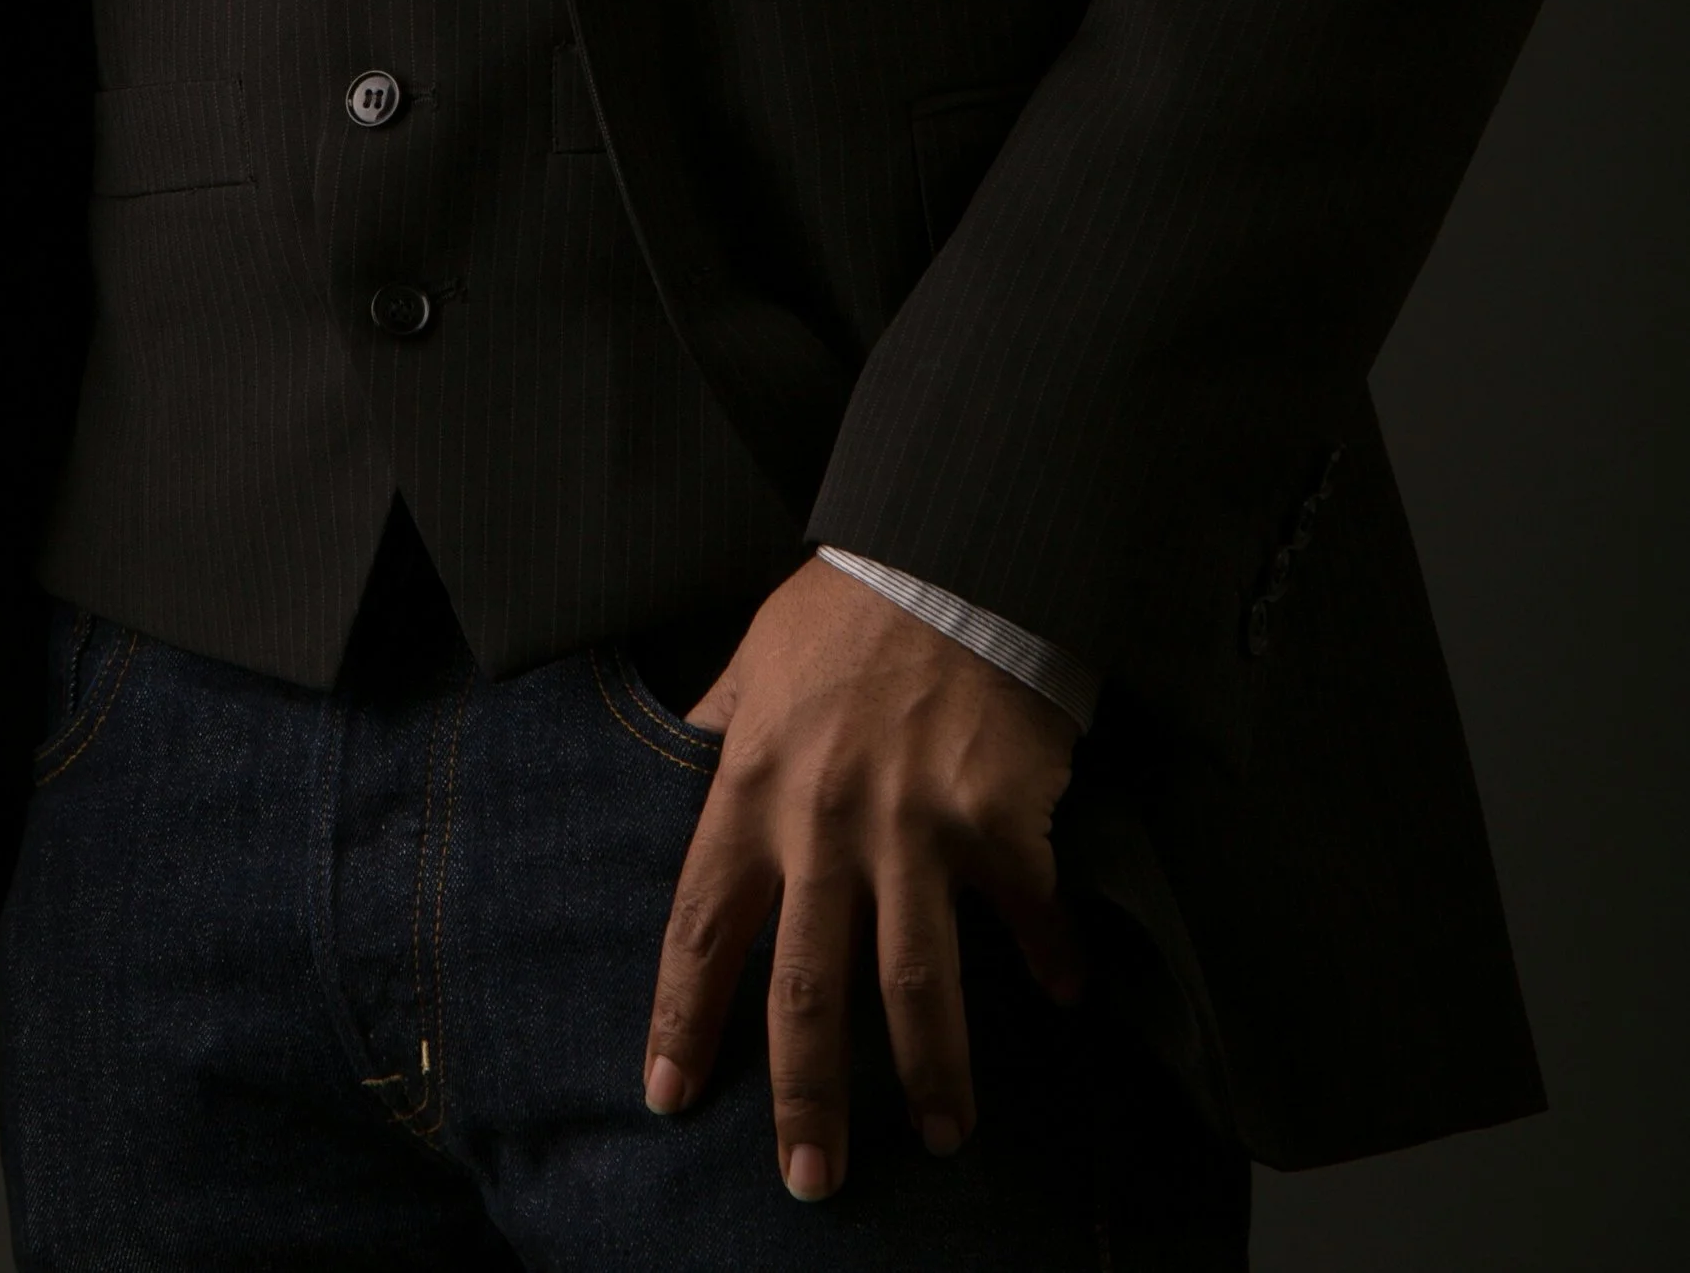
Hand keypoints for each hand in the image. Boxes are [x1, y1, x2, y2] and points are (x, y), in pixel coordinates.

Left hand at [644, 558, 1082, 1198]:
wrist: (953, 552)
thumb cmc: (851, 601)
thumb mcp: (758, 653)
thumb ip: (720, 719)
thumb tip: (680, 748)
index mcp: (751, 785)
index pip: (700, 925)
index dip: (681, 1018)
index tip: (668, 1094)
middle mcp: (823, 822)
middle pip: (804, 989)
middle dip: (804, 1097)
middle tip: (809, 1180)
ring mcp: (912, 828)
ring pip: (914, 985)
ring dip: (931, 1073)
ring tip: (943, 1137)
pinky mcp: (997, 821)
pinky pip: (1026, 913)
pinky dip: (1049, 959)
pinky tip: (1063, 994)